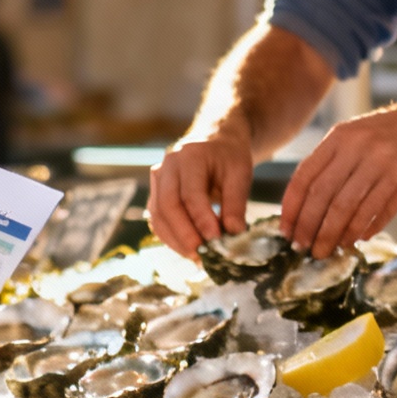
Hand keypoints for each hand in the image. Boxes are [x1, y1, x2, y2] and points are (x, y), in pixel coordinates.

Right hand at [147, 122, 254, 257]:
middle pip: (167, 205)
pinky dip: (171, 238)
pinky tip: (189, 250)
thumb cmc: (228, 156)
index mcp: (189, 156)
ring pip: (158, 215)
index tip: (216, 240)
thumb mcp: (240, 173)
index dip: (201, 219)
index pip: (190, 193)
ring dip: (176, 240)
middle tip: (202, 256)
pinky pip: (158, 219)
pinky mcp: (156, 194)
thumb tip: (234, 234)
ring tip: (198, 258)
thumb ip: (236, 203)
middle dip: (184, 234)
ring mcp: (157, 180)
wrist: (214, 139)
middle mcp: (167, 167)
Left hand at [279, 100, 396, 257]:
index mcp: (340, 137)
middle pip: (323, 197)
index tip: (286, 231)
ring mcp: (384, 163)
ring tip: (326, 250)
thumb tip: (304, 208)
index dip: (292, 209)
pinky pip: (378, 213)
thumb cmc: (393, 133)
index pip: (304, 177)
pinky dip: (363, 230)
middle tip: (303, 248)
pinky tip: (356, 240)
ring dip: (334, 236)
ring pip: (348, 209)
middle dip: (309, 228)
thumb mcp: (356, 135)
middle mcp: (359, 148)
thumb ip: (331, 163)